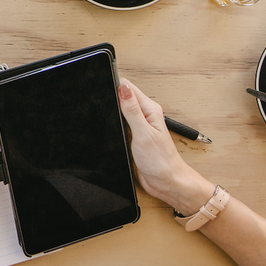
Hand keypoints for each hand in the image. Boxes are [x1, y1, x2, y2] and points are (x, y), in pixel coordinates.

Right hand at [116, 78, 213, 214]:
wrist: (166, 182)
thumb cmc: (161, 161)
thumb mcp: (144, 134)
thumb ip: (132, 110)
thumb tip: (123, 89)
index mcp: (149, 110)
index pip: (129, 88)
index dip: (115, 85)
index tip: (103, 84)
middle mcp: (145, 115)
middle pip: (123, 97)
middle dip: (111, 95)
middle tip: (99, 95)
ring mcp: (139, 126)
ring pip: (121, 110)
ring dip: (112, 109)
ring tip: (104, 107)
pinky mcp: (134, 136)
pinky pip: (121, 124)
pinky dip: (114, 123)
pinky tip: (111, 125)